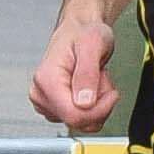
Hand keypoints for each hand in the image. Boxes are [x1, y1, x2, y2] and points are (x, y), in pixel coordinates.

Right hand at [28, 8, 120, 132]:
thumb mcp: (92, 45)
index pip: (74, 115)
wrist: (80, 30)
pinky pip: (80, 119)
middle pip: (78, 122)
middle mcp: (41, 94)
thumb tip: (84, 102)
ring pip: (81, 123)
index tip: (112, 94)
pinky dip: (93, 107)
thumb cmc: (84, 33)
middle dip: (99, 105)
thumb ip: (88, 74)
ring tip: (94, 80)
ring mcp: (46, 102)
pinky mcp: (55, 107)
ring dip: (97, 105)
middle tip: (100, 79)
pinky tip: (90, 88)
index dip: (99, 110)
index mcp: (46, 81)